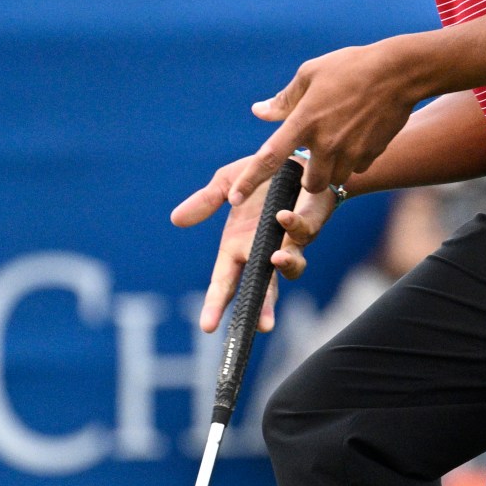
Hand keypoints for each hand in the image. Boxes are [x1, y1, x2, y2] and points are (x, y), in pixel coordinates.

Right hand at [171, 155, 341, 334]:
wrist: (294, 158)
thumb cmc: (260, 176)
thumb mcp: (227, 184)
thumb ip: (205, 203)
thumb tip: (176, 219)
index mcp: (237, 247)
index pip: (224, 284)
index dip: (215, 305)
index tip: (207, 327)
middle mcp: (263, 252)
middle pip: (262, 289)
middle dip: (262, 309)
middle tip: (261, 326)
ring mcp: (289, 243)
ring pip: (292, 268)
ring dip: (286, 266)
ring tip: (276, 260)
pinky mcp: (309, 225)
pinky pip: (303, 232)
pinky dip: (293, 226)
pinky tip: (283, 216)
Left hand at [230, 41, 418, 201]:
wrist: (399, 72)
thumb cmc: (350, 67)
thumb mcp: (311, 73)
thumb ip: (283, 100)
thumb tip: (259, 112)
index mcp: (304, 121)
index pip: (269, 157)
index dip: (250, 181)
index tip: (235, 198)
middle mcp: (326, 142)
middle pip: (310, 183)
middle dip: (311, 177)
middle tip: (316, 155)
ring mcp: (350, 152)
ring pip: (335, 180)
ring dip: (333, 169)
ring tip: (340, 140)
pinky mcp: (371, 154)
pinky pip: (357, 168)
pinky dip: (354, 160)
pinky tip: (359, 135)